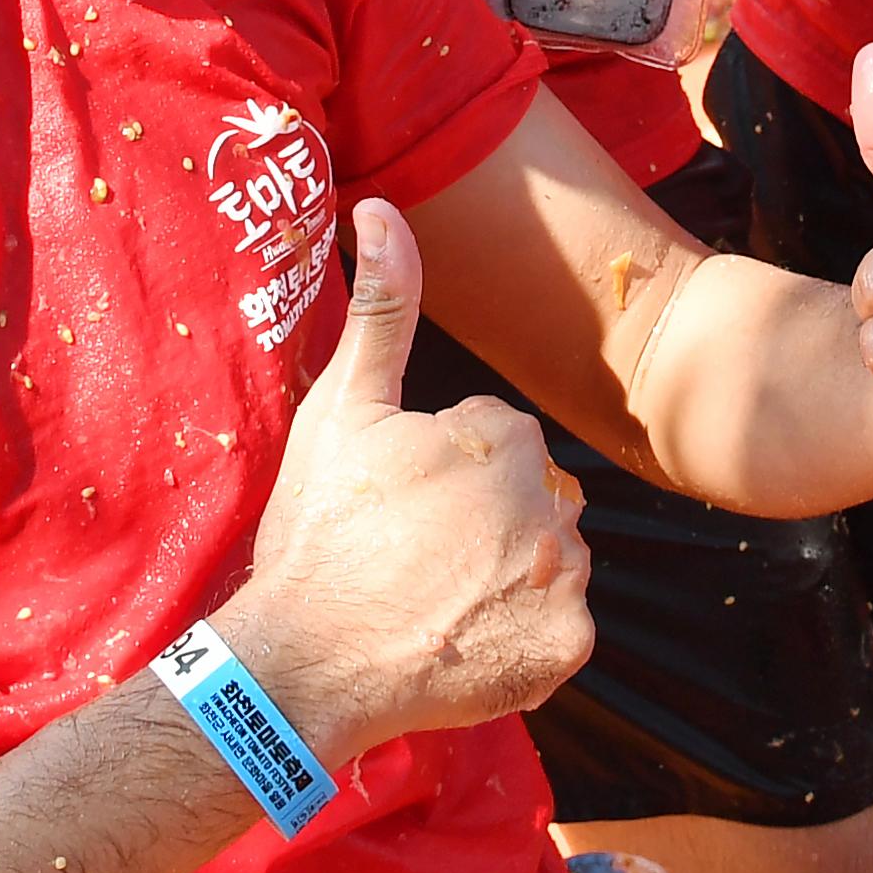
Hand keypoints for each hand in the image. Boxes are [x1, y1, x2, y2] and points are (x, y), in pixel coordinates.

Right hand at [212, 199, 594, 763]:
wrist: (304, 664)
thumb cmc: (320, 534)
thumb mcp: (341, 412)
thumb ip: (381, 309)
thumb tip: (383, 208)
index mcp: (505, 435)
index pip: (497, 445)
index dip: (443, 478)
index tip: (398, 510)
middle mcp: (553, 500)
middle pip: (533, 500)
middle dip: (488, 522)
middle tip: (414, 559)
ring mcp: (566, 579)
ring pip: (552, 561)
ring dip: (511, 578)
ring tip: (436, 602)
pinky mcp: (569, 646)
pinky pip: (562, 629)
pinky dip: (525, 638)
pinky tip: (465, 641)